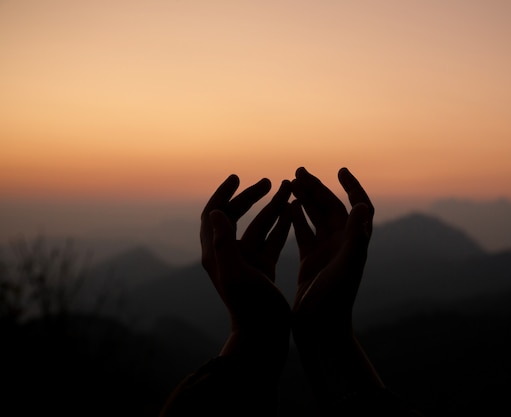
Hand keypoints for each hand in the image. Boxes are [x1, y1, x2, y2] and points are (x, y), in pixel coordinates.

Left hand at [200, 175, 291, 361]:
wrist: (264, 334)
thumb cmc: (250, 307)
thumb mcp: (235, 273)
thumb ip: (224, 243)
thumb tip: (214, 211)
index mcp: (216, 254)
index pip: (213, 215)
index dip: (223, 194)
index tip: (237, 178)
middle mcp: (229, 254)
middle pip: (236, 216)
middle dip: (251, 197)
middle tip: (269, 182)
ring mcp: (247, 260)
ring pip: (259, 225)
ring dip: (272, 206)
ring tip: (289, 188)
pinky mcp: (264, 267)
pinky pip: (272, 239)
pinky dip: (281, 224)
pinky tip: (293, 210)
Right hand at [290, 167, 373, 332]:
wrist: (321, 329)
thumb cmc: (334, 301)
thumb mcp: (345, 267)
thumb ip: (354, 237)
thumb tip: (362, 205)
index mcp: (352, 242)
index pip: (358, 206)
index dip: (353, 187)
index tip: (341, 171)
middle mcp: (341, 244)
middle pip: (331, 208)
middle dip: (317, 188)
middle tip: (299, 171)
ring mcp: (326, 252)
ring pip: (315, 218)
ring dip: (305, 199)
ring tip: (290, 182)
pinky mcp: (311, 262)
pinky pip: (303, 233)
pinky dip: (295, 218)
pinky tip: (286, 206)